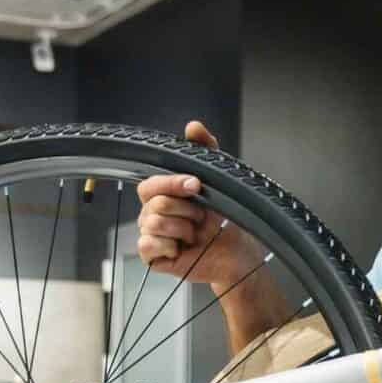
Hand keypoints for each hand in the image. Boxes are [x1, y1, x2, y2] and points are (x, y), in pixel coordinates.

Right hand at [134, 121, 266, 288]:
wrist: (233, 250)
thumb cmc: (221, 217)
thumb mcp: (216, 178)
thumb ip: (205, 148)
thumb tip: (193, 126)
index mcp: (160, 194)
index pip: (150, 184)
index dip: (172, 184)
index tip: (196, 185)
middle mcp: (151, 213)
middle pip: (156, 203)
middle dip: (186, 210)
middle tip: (200, 217)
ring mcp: (150, 235)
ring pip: (154, 223)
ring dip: (182, 229)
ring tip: (194, 234)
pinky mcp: (152, 256)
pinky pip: (148, 245)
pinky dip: (170, 246)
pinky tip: (182, 248)